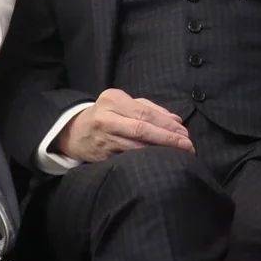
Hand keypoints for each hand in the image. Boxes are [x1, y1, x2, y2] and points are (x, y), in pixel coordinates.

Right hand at [56, 88, 193, 162]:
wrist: (73, 131)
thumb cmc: (107, 113)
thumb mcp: (124, 103)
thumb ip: (151, 108)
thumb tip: (177, 120)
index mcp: (113, 99)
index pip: (145, 112)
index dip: (167, 124)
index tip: (184, 132)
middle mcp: (106, 118)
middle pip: (141, 129)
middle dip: (167, 138)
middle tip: (187, 146)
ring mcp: (102, 138)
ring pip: (135, 147)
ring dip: (160, 151)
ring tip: (179, 154)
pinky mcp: (100, 156)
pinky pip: (127, 158)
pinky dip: (146, 160)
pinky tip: (160, 161)